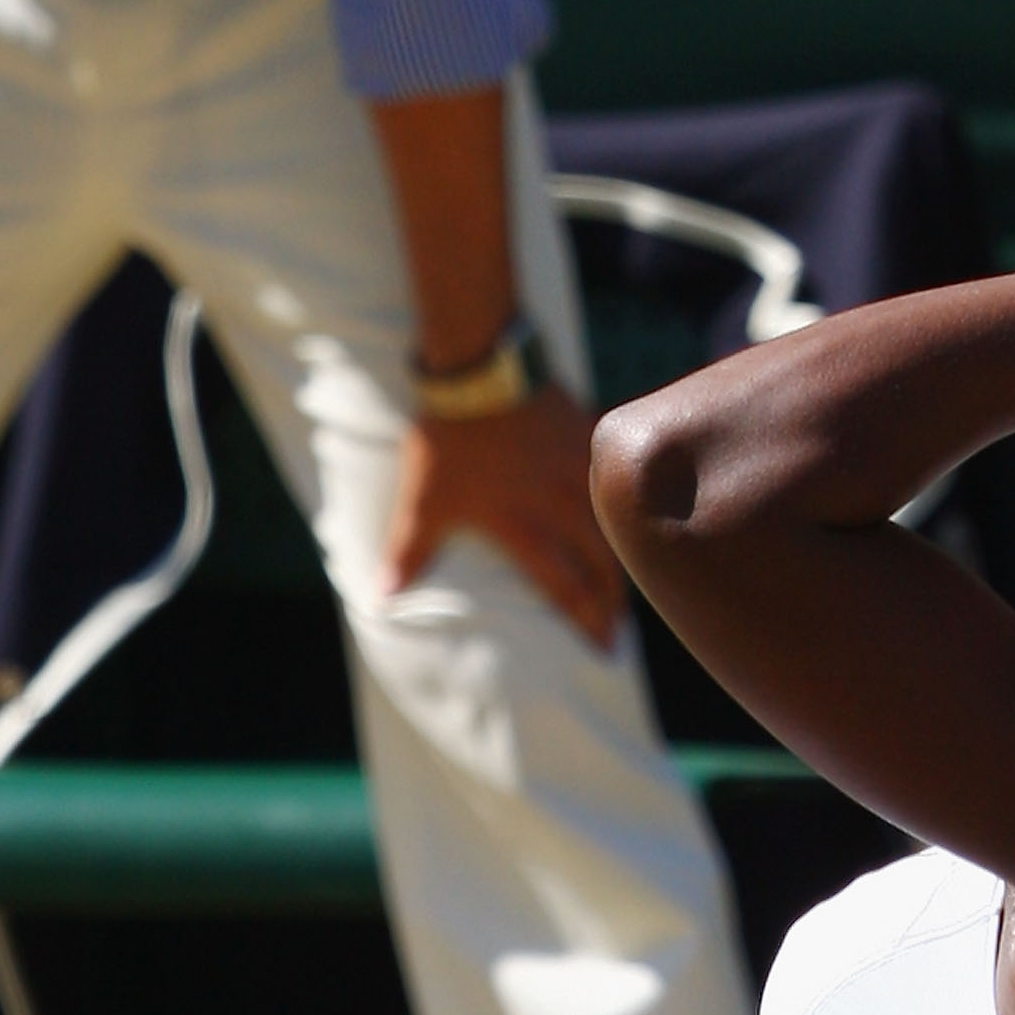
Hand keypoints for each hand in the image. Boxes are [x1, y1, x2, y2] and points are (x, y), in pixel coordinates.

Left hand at [385, 385, 624, 644]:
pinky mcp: (587, 431)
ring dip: (623, 552)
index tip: (604, 649)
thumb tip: (381, 595)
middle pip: (602, 561)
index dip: (586, 620)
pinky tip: (633, 492)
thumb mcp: (424, 498)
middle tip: (620, 623)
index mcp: (525, 526)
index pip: (565, 585)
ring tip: (630, 574)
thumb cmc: (449, 438)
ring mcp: (580, 468)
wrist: (478, 366)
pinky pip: (614, 464)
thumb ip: (409, 550)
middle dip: (613, 597)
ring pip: (614, 520)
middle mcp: (562, 503)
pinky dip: (624, 484)